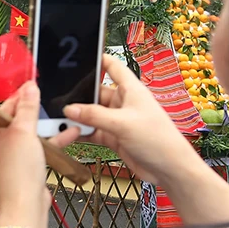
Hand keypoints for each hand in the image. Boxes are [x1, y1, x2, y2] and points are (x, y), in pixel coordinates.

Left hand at [0, 82, 73, 216]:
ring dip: (48, 127)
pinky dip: (52, 142)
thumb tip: (29, 87)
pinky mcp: (25, 169)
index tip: (32, 86)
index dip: (18, 96)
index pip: (3, 109)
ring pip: (31, 136)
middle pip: (18, 122)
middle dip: (35, 112)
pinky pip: (39, 149)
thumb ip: (27, 108)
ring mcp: (12, 158)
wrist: (26, 205)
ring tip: (64, 117)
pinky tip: (69, 134)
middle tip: (48, 100)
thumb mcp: (24, 132)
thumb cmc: (17, 170)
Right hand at [63, 54, 198, 184]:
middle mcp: (124, 103)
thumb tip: (69, 109)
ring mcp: (118, 120)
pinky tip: (70, 133)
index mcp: (131, 90)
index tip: (79, 58)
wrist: (169, 169)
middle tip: (59, 97)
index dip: (99, 60)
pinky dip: (82, 131)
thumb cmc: (158, 139)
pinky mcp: (114, 137)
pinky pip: (93, 130)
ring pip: (92, 113)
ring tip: (60, 118)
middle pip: (96, 92)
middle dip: (79, 95)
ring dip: (79, 116)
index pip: (113, 67)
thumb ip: (94, 116)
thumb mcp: (122, 123)